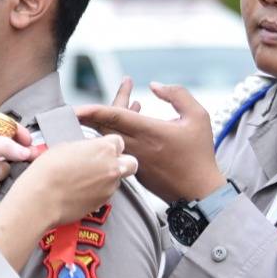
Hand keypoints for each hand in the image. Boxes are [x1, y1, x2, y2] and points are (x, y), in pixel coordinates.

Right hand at [9, 134, 138, 229]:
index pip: (119, 142)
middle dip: (122, 161)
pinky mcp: (103, 202)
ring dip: (108, 177)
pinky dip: (99, 190)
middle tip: (106, 163)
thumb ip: (85, 148)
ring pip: (119, 179)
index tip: (100, 149)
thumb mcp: (65, 147)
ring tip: (86, 179)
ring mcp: (110, 186)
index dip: (110, 145)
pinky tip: (81, 190)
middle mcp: (112, 167)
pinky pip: (107, 193)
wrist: (42, 197)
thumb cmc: (48, 171)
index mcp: (104, 148)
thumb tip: (87, 151)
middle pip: (131, 162)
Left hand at [75, 78, 225, 203]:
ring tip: (129, 102)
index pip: (113, 118)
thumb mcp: (198, 116)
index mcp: (149, 132)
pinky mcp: (134, 171)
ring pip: (110, 138)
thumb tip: (154, 85)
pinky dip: (119, 134)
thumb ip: (177, 95)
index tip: (76, 108)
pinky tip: (133, 120)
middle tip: (82, 105)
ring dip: (109, 121)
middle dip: (93, 113)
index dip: (93, 110)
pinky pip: (118, 149)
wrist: (199, 191)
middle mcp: (137, 146)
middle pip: (104, 127)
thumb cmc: (200, 154)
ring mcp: (133, 160)